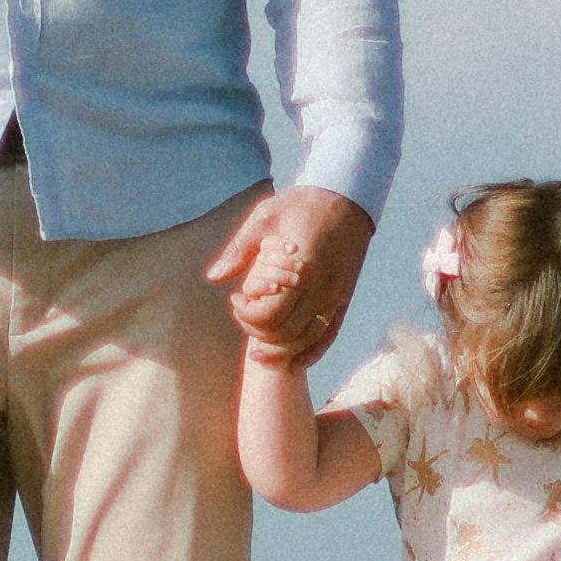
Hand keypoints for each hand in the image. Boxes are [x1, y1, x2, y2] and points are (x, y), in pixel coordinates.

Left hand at [206, 183, 371, 365]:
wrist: (347, 198)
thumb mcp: (264, 218)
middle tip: (244, 315)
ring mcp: (336, 296)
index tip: (236, 300)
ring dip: (280, 350)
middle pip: (285, 332)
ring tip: (257, 347)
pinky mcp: (343, 300)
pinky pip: (328, 337)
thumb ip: (238, 250)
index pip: (270, 315)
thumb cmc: (300, 205)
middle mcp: (321, 287)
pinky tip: (290, 362)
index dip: (247, 316)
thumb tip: (213, 277)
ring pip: (306, 341)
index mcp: (300, 268)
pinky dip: (309, 354)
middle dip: (258, 332)